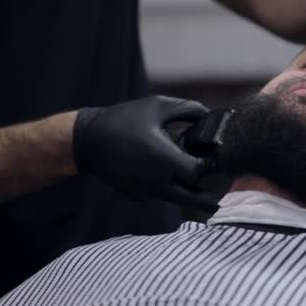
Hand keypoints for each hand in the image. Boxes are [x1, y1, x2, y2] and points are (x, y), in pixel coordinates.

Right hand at [73, 95, 216, 208]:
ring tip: (192, 174)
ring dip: (187, 190)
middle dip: (206, 192)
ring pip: (177, 199)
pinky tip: (167, 173)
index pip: (198, 174)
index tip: (209, 157)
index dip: (208, 167)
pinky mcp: (137, 196)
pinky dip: (167, 188)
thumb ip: (189, 110)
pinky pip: (160, 195)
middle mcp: (157, 182)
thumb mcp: (158, 106)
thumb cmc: (125, 119)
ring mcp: (146, 193)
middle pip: (193, 199)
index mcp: (165, 160)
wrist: (89, 141)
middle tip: (217, 183)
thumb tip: (210, 117)